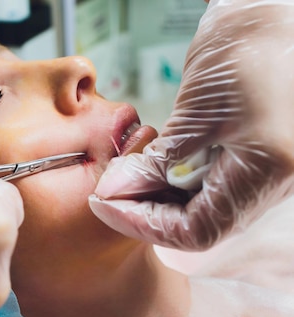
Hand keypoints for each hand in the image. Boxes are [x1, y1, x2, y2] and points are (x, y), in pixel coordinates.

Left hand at [90, 0, 293, 249]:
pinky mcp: (248, 155)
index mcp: (266, 175)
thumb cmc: (251, 48)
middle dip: (145, 210)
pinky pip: (206, 184)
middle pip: (198, 223)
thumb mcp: (198, 111)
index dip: (143, 223)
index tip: (104, 203)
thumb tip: (114, 192)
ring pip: (200, 207)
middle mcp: (269, 182)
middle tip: (107, 190)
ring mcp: (260, 170)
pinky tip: (146, 166)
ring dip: (155, 196)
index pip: (197, 231)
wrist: (276, 10)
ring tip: (122, 177)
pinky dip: (171, 180)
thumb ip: (158, 162)